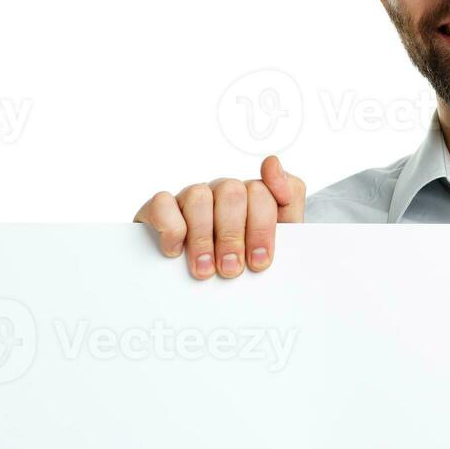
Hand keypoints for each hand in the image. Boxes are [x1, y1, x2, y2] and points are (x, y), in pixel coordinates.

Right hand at [133, 155, 305, 279]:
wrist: (202, 287)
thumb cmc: (245, 260)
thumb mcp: (281, 237)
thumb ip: (289, 198)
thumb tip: (271, 162)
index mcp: (254, 197)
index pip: (264, 192)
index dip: (262, 228)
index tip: (259, 261)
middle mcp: (223, 192)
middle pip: (232, 192)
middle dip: (233, 236)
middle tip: (231, 269)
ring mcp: (192, 198)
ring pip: (199, 196)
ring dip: (202, 237)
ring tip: (205, 269)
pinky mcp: (160, 209)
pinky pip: (162, 203)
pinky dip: (171, 228)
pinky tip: (175, 251)